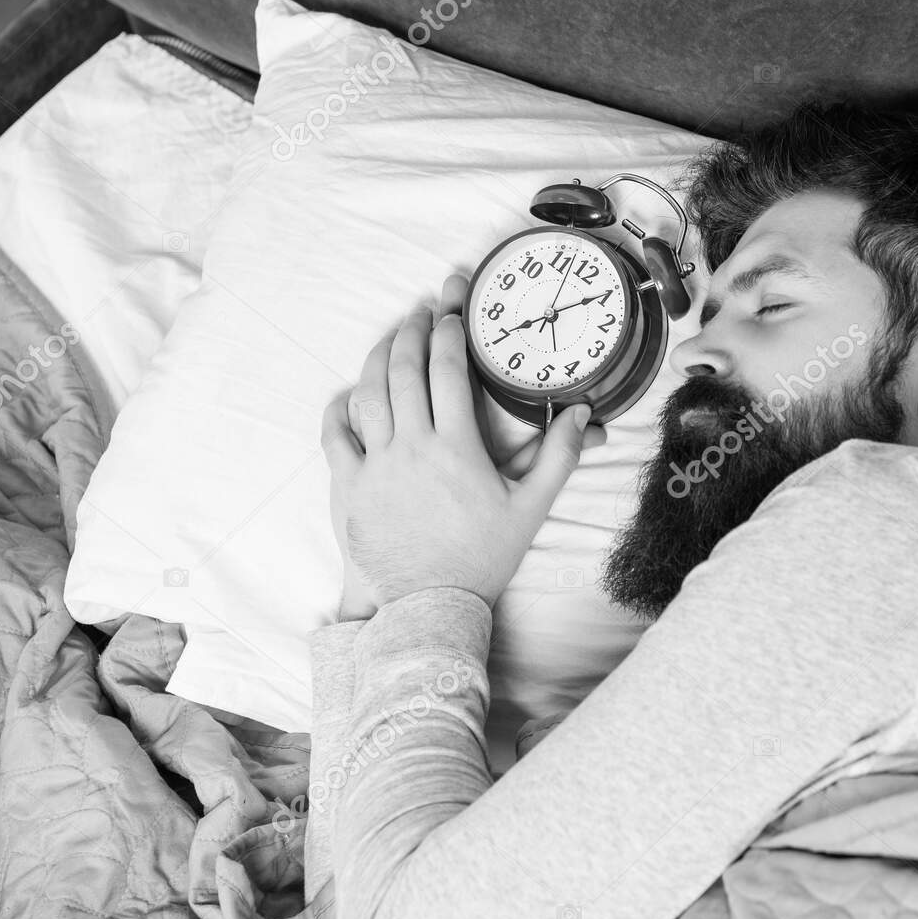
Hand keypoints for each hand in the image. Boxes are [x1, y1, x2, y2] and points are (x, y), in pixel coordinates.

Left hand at [321, 275, 602, 616]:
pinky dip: (339, 408)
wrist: (432, 605)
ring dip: (377, 358)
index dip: (449, 334)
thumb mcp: (530, 508)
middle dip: (412, 332)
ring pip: (368, 394)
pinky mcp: (349, 488)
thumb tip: (582, 414)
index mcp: (457, 448)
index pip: (447, 371)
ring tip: (390, 340)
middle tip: (421, 313)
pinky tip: (349, 394)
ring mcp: (376, 467)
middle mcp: (412, 448)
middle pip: (404, 370)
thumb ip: (559, 458)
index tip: (453, 315)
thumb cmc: (484, 558)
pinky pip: (335, 436)